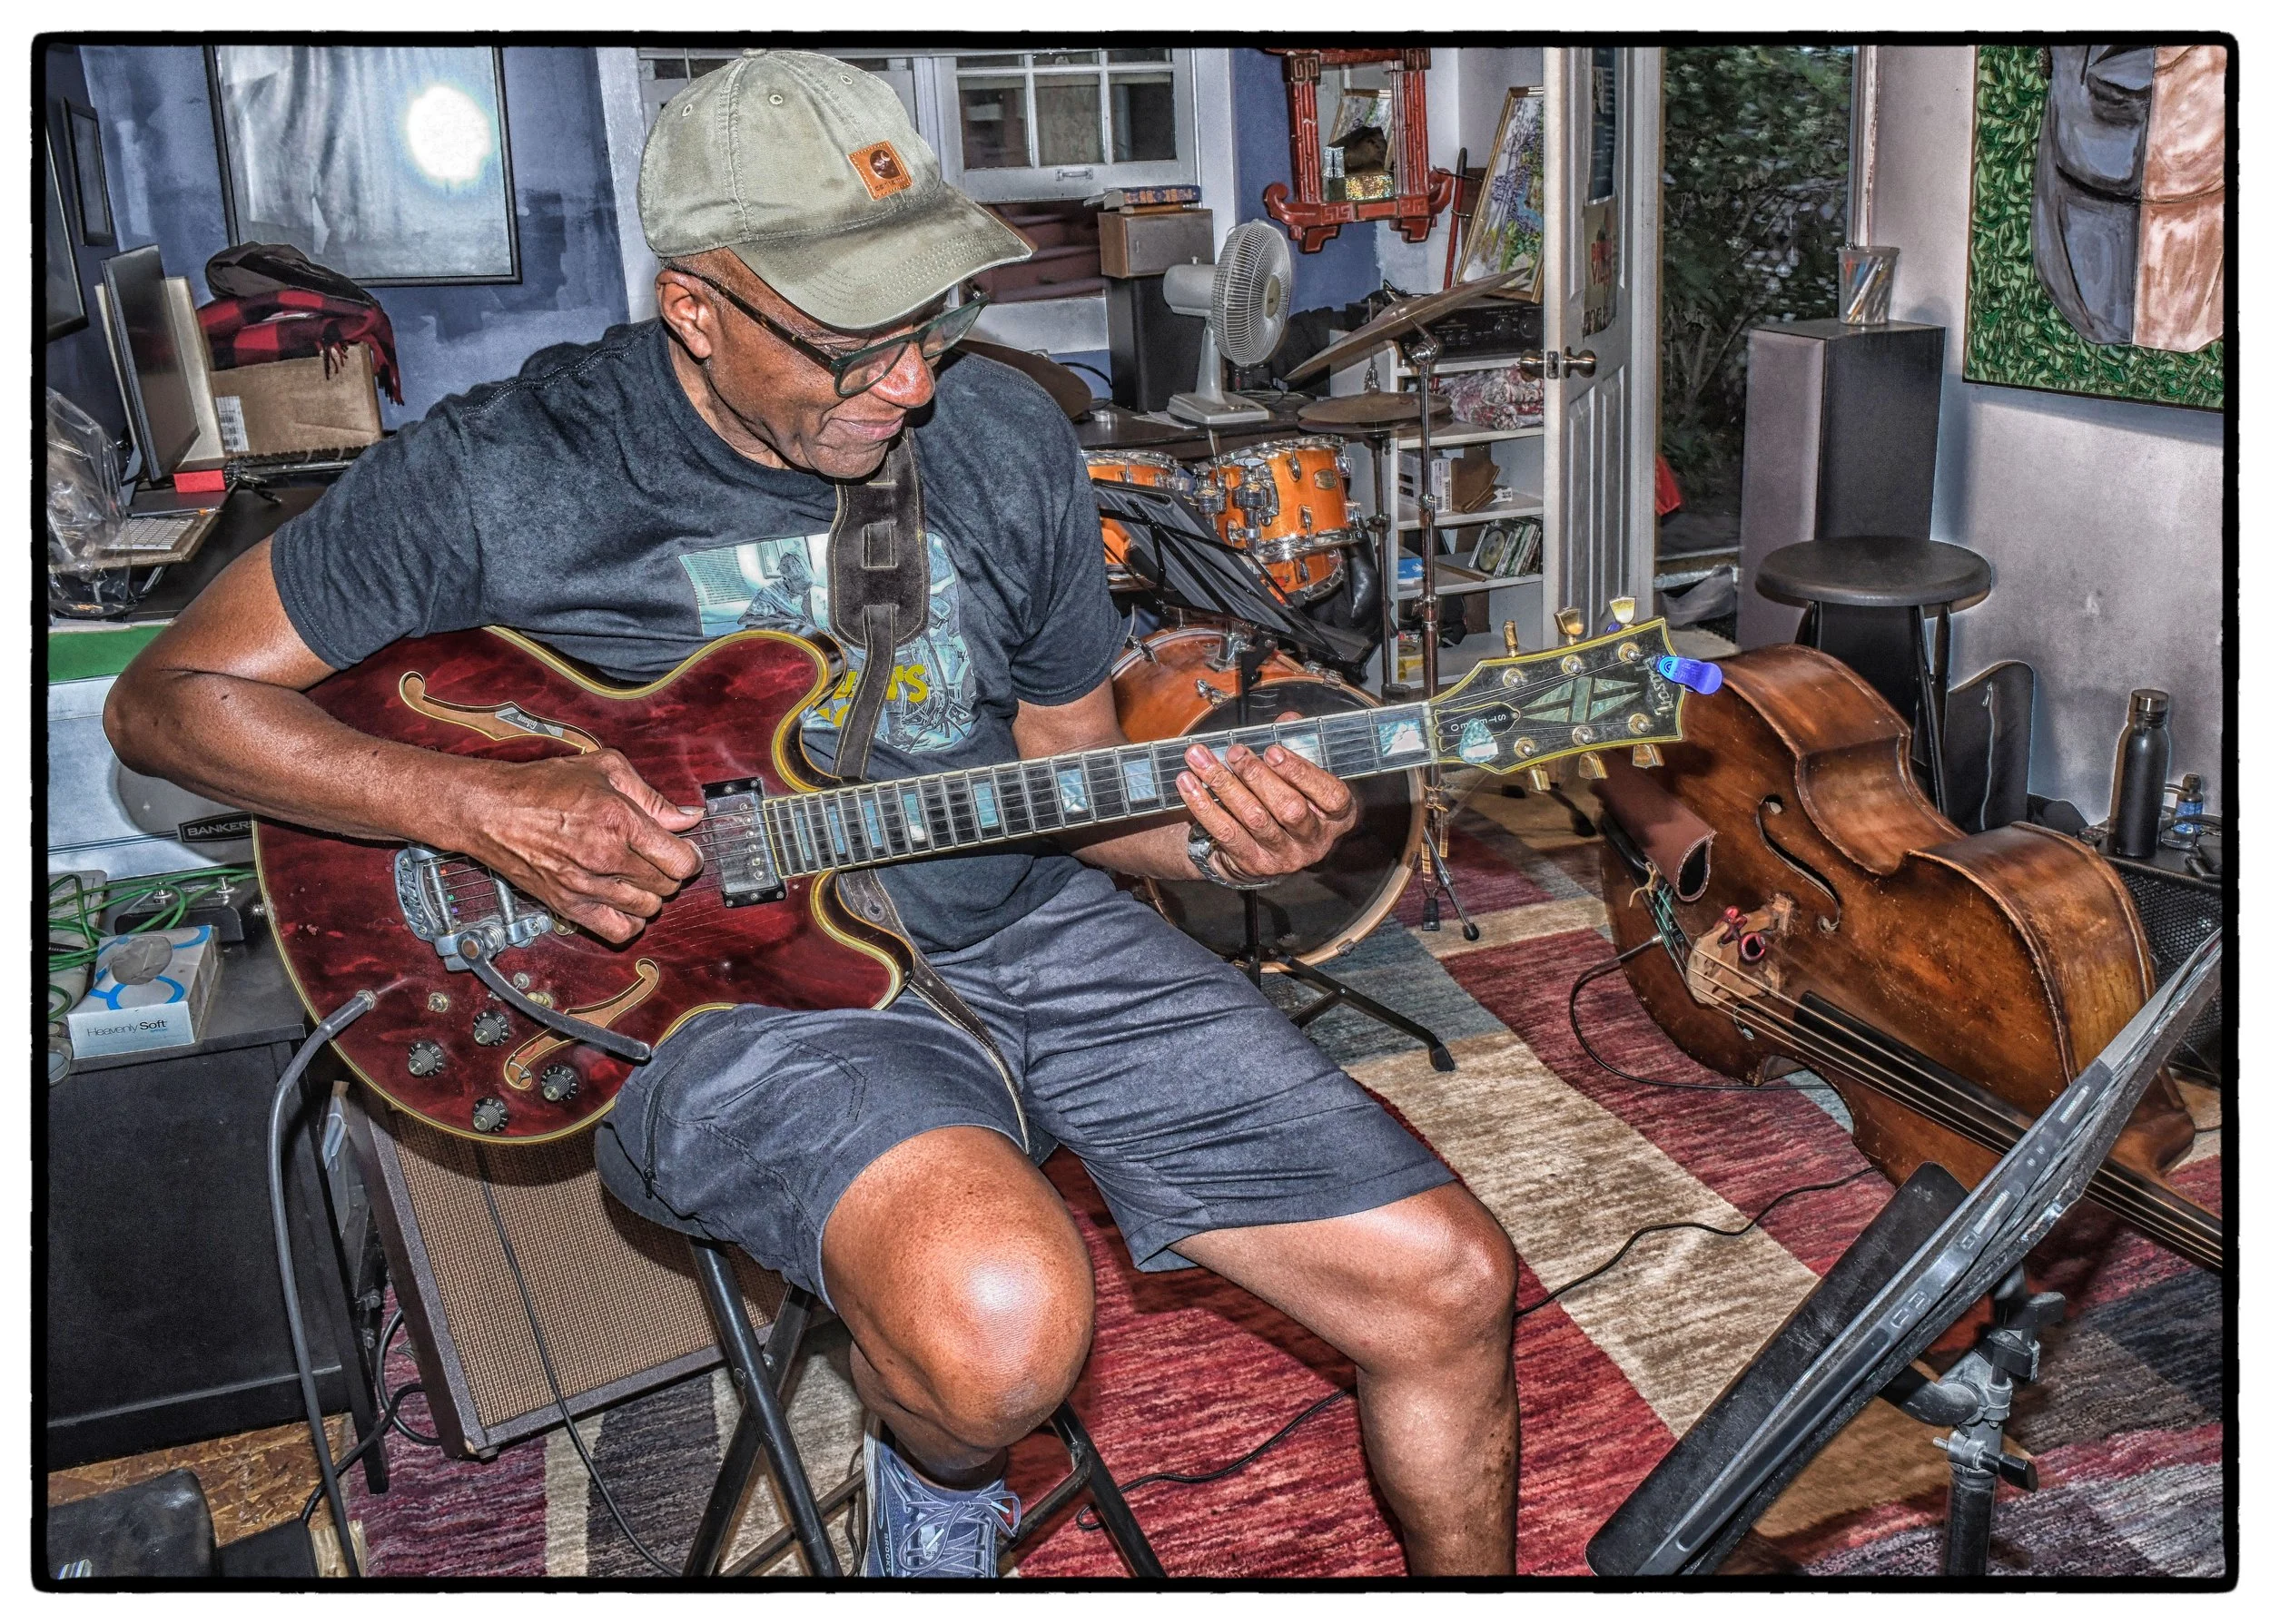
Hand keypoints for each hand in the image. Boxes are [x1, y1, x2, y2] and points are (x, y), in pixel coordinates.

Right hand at [453, 750, 703, 943]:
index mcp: (618, 821)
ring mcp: (586, 886)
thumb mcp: (605, 770)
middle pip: (667, 885)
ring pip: (648, 908)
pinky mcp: (568, 906)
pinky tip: (624, 901)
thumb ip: (652, 797)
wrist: (491, 810)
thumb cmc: (542, 787)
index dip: (690, 856)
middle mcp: (604, 857)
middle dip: (670, 871)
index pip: (680, 860)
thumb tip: (687, 817)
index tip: (685, 850)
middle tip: (658, 858)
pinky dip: (631, 922)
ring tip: (638, 876)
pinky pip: (619, 931)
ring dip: (651, 894)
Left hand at [1176, 711, 1358, 881]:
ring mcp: (1285, 856)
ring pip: (1254, 818)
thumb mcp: (1300, 775)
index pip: (1331, 795)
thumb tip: (1287, 720)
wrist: (1264, 848)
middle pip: (1290, 808)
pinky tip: (1188, 784)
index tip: (1273, 750)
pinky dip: (1204, 806)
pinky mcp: (1254, 864)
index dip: (1302, 772)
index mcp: (1337, 816)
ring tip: (1200, 760)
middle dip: (1257, 776)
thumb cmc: (1286, 799)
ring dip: (1224, 784)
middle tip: (1234, 752)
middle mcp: (1315, 841)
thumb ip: (1298, 745)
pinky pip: (1226, 833)